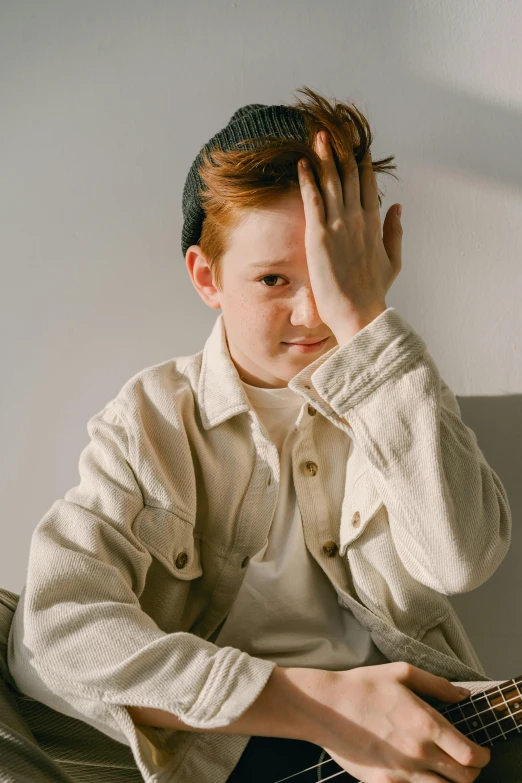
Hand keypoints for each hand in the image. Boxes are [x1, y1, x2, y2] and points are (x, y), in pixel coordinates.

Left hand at [296, 129, 402, 343]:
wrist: (358, 312)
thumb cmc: (373, 291)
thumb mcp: (392, 260)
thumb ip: (395, 232)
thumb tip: (397, 206)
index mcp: (374, 223)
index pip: (367, 183)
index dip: (361, 161)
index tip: (355, 145)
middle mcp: (358, 218)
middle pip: (349, 176)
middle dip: (341, 152)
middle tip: (333, 130)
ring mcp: (339, 225)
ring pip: (331, 182)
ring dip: (324, 158)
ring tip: (318, 137)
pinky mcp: (320, 236)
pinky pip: (312, 201)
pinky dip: (308, 181)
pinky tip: (303, 164)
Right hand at [302, 662, 490, 782]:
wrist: (325, 706)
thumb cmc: (363, 685)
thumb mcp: (401, 673)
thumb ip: (437, 685)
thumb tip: (463, 696)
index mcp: (425, 723)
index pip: (471, 755)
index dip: (482, 756)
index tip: (480, 752)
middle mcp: (418, 752)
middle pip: (464, 778)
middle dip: (471, 770)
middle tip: (464, 761)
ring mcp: (401, 772)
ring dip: (450, 782)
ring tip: (444, 770)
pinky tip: (419, 774)